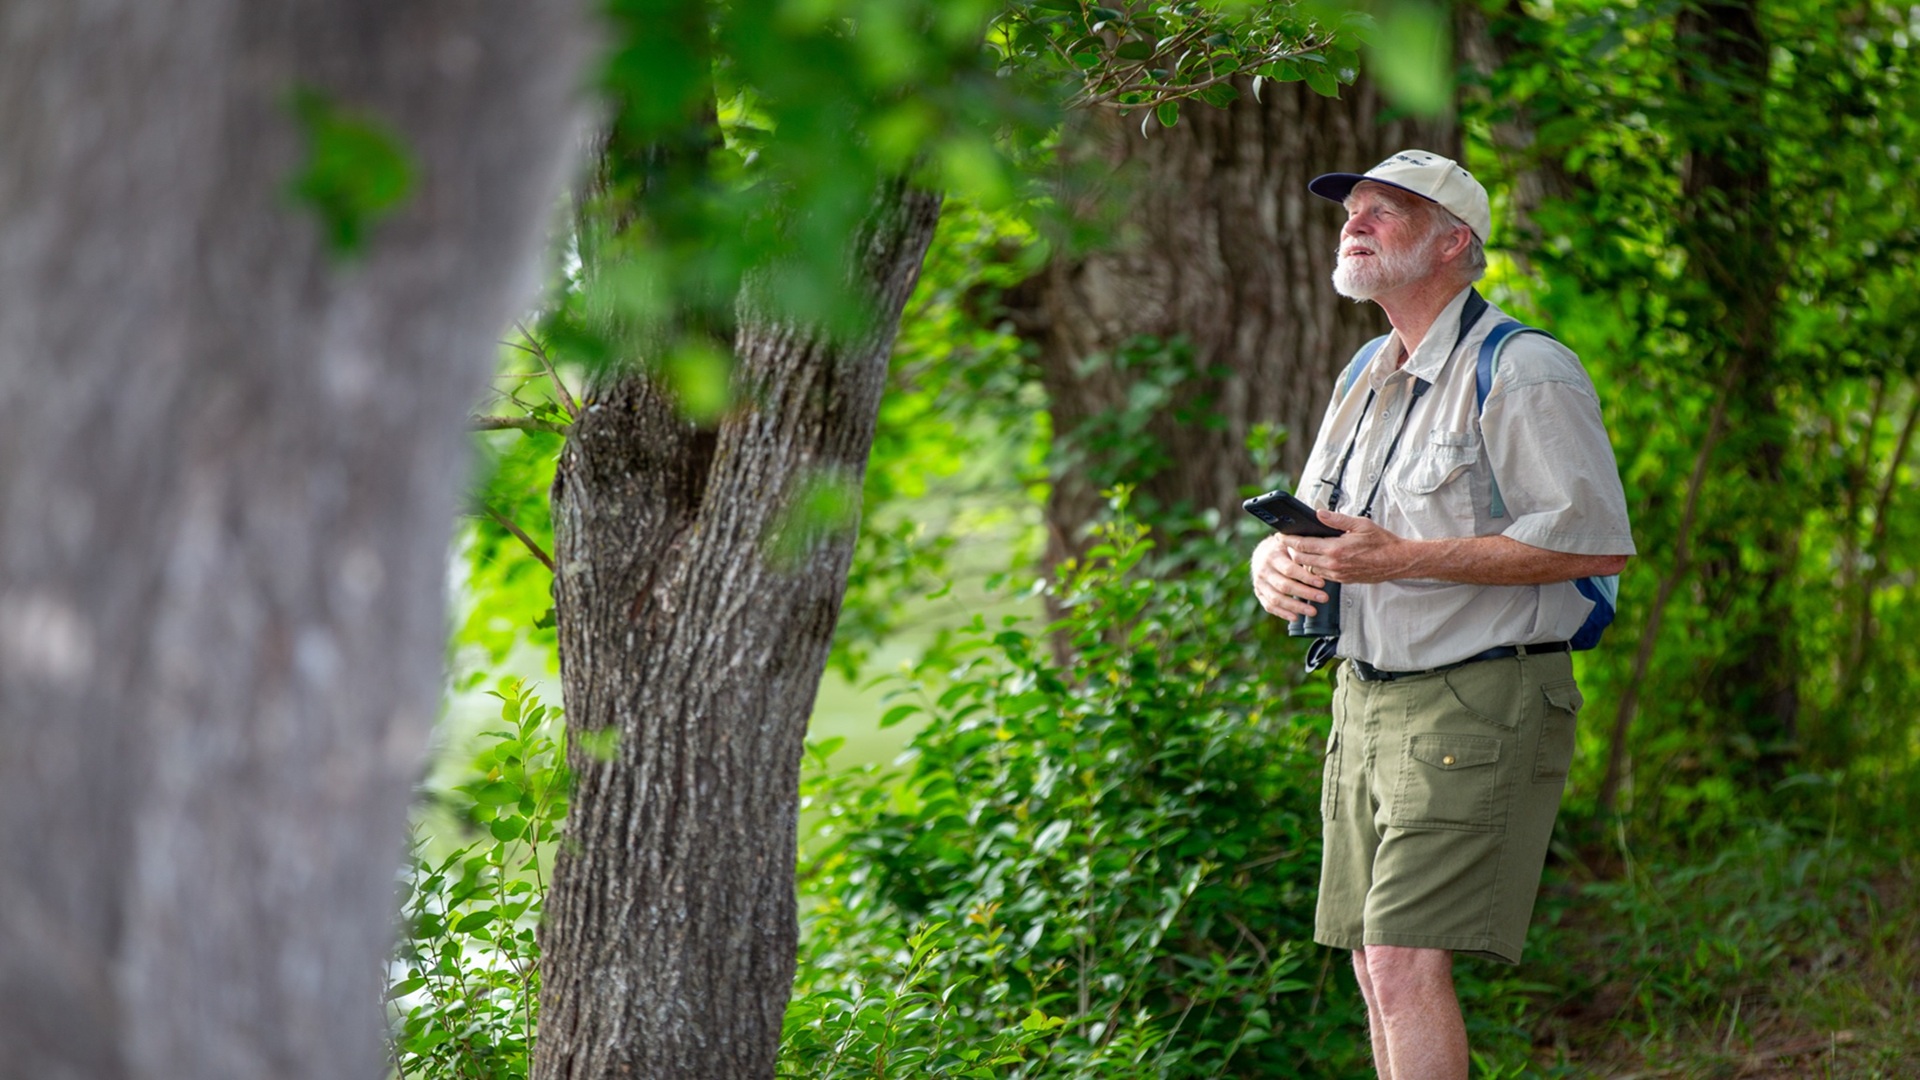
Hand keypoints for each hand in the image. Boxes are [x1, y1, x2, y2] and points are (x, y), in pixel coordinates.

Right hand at [1250, 532, 1330, 619]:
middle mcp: (1263, 571)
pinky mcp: (1259, 593)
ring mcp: (1259, 583)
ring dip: (1296, 607)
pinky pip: (1269, 606)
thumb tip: (1320, 560)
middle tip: (1324, 598)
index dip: (1306, 577)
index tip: (1322, 583)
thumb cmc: (1283, 550)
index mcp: (1272, 557)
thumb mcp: (1290, 545)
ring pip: (1277, 599)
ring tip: (1313, 611)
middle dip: (1306, 593)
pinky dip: (1282, 613)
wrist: (1262, 553)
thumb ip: (1301, 553)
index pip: (1289, 569)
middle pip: (1284, 586)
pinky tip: (1296, 617)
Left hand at [1286, 510, 1409, 584]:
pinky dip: (1315, 567)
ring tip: (1300, 549)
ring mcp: (1337, 575)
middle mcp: (1333, 564)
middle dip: (1291, 550)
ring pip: (1309, 569)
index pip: (1302, 545)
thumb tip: (1319, 513)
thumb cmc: (1382, 542)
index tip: (1280, 535)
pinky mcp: (1342, 581)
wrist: (1397, 561)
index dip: (1288, 539)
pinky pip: (1321, 575)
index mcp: (1335, 549)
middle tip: (1287, 541)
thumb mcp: (1360, 524)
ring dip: (1302, 560)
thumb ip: (1337, 519)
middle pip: (1300, 559)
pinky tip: (1317, 558)